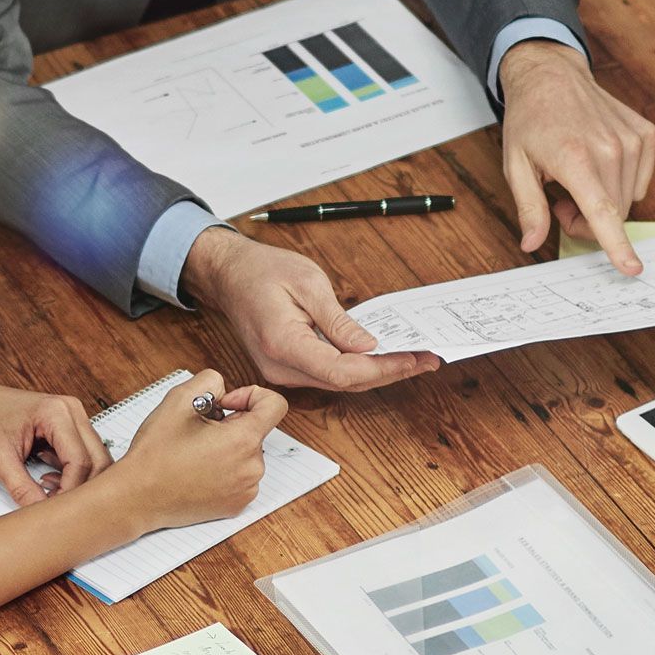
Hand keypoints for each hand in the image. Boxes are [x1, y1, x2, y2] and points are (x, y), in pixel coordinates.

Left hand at [0, 373, 111, 506]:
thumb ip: (22, 489)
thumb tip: (42, 514)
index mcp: (57, 412)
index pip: (80, 461)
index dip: (70, 491)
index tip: (54, 512)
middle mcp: (72, 411)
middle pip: (97, 459)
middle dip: (80, 488)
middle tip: (57, 508)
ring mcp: (72, 417)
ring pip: (93, 459)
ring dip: (76, 481)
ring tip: (47, 492)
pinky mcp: (67, 426)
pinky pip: (81, 455)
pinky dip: (70, 473)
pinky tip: (46, 479)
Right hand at [112, 369, 287, 528]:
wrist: (138, 497)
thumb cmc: (155, 453)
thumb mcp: (178, 399)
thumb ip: (210, 380)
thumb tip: (224, 391)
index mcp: (243, 440)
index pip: (275, 405)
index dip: (251, 396)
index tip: (226, 405)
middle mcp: (251, 467)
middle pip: (255, 430)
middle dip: (230, 424)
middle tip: (197, 432)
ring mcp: (246, 489)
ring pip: (247, 453)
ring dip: (227, 447)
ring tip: (194, 453)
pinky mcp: (237, 505)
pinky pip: (241, 476)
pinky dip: (225, 469)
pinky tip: (198, 471)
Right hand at [180, 227, 440, 391]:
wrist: (228, 275)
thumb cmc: (261, 271)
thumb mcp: (307, 283)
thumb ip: (338, 320)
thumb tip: (368, 346)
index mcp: (283, 344)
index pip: (343, 371)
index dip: (383, 368)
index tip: (414, 358)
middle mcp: (280, 368)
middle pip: (345, 383)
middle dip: (389, 372)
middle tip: (426, 359)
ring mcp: (281, 372)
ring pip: (339, 382)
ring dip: (376, 372)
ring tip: (412, 358)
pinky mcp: (287, 368)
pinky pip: (328, 374)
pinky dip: (357, 367)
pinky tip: (381, 357)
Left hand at [496, 40, 654, 274]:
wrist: (552, 75)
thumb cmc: (531, 119)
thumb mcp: (516, 165)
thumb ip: (528, 208)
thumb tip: (531, 244)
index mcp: (575, 158)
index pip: (602, 211)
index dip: (617, 245)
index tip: (632, 268)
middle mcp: (610, 149)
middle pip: (613, 215)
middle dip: (587, 222)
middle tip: (560, 204)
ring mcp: (632, 140)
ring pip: (628, 201)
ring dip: (603, 203)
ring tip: (576, 180)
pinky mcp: (645, 135)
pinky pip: (640, 181)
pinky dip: (621, 184)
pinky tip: (598, 166)